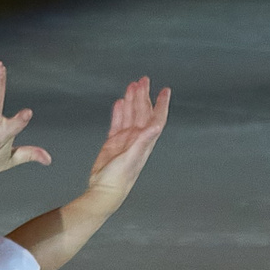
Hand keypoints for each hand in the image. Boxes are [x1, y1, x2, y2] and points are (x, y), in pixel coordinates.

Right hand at [84, 77, 170, 200]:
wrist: (104, 190)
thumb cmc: (119, 178)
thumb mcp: (132, 158)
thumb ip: (143, 141)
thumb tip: (156, 126)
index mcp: (145, 141)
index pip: (156, 118)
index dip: (162, 104)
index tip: (165, 90)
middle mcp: (137, 138)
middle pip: (143, 112)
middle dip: (143, 95)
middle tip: (143, 79)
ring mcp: (125, 140)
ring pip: (130, 115)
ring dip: (132, 100)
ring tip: (131, 85)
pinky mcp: (113, 142)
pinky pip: (118, 122)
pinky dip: (119, 112)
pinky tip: (120, 103)